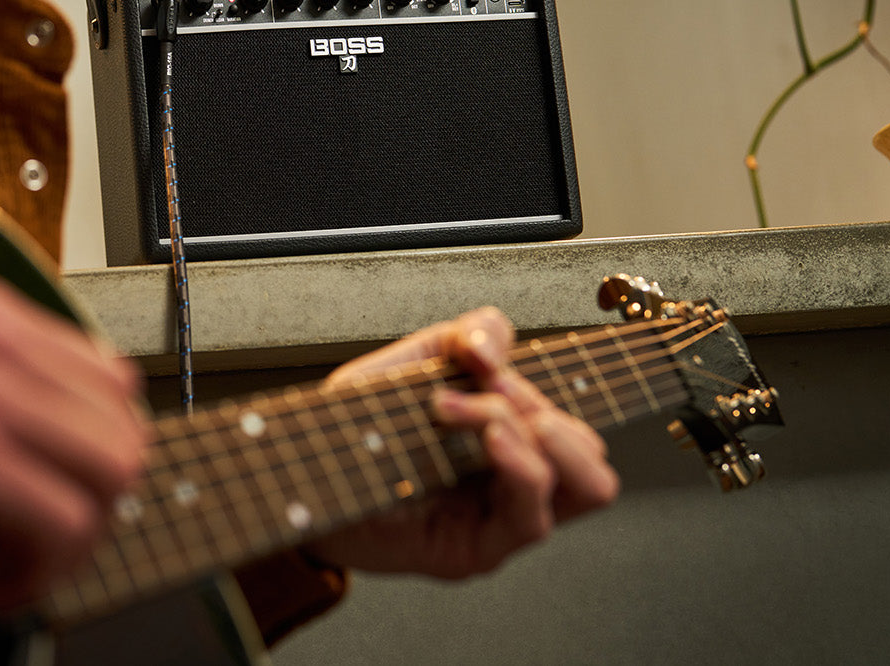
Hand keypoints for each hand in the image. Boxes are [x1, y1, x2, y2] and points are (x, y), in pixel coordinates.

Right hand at [0, 274, 147, 609]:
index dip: (87, 452)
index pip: (102, 377)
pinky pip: (64, 520)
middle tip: (39, 545)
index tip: (51, 496)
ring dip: (79, 538)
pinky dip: (42, 570)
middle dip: (97, 500)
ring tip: (12, 569)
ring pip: (114, 470)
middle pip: (123, 425)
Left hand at [303, 307, 617, 578]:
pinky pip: (532, 518)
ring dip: (540, 435)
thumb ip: (462, 338)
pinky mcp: (478, 550)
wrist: (300, 480)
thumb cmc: (355, 430)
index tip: (478, 356)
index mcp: (506, 438)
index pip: (567, 412)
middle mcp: (511, 482)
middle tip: (483, 391)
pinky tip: (491, 440)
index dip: (537, 375)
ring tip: (485, 418)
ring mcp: (500, 519)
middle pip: (590, 451)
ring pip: (588, 486)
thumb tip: (493, 343)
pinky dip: (522, 467)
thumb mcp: (410, 364)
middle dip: (540, 405)